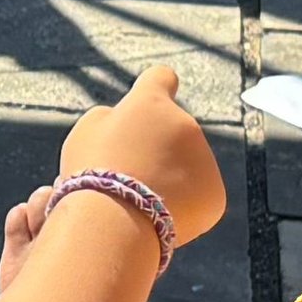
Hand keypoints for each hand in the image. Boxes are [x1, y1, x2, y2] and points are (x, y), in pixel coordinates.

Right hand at [49, 63, 226, 250]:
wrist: (116, 223)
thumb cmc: (93, 174)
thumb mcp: (86, 132)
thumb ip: (111, 118)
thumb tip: (124, 121)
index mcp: (152, 103)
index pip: (161, 78)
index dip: (155, 89)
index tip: (152, 103)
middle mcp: (186, 124)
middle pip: (173, 132)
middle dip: (158, 148)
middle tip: (130, 176)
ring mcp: (205, 160)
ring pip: (186, 166)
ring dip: (170, 177)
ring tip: (141, 202)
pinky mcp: (215, 194)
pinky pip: (198, 195)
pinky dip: (182, 206)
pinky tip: (157, 215)